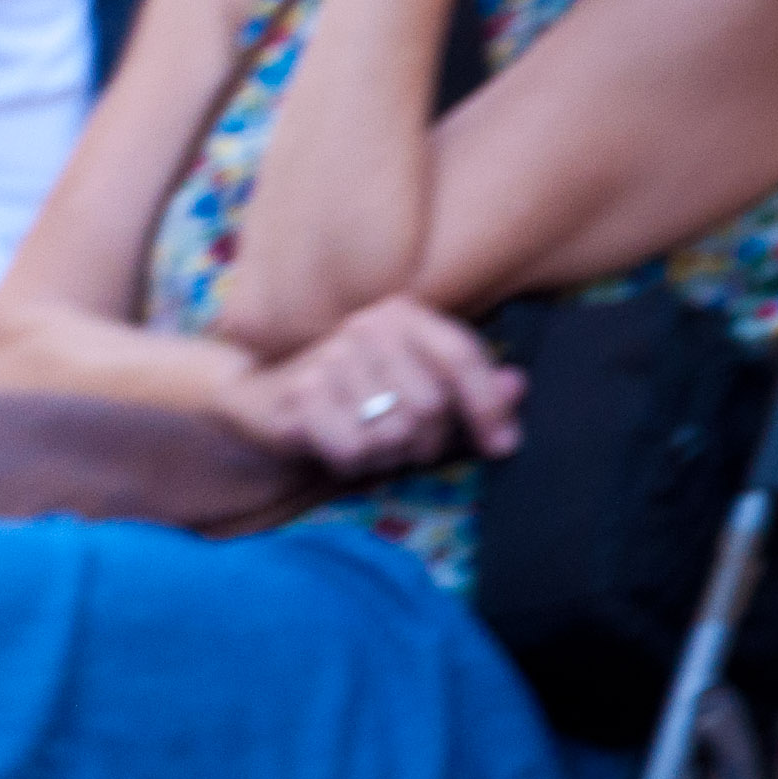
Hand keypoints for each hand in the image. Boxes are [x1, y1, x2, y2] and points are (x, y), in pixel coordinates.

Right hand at [214, 296, 521, 477]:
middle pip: (431, 406)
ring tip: (366, 440)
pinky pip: (355, 450)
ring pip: (393, 433)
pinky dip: (352, 463)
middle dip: (425, 440)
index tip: (501, 445)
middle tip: (404, 442)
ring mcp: (328, 359)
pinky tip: (337, 447)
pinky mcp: (301, 396)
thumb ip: (469, 385)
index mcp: (400, 314)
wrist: (259, 397)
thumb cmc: (351, 392)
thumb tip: (518, 385)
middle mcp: (365, 327)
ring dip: (386, 455)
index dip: (489, 405)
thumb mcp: (413, 382)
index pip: (460, 357)